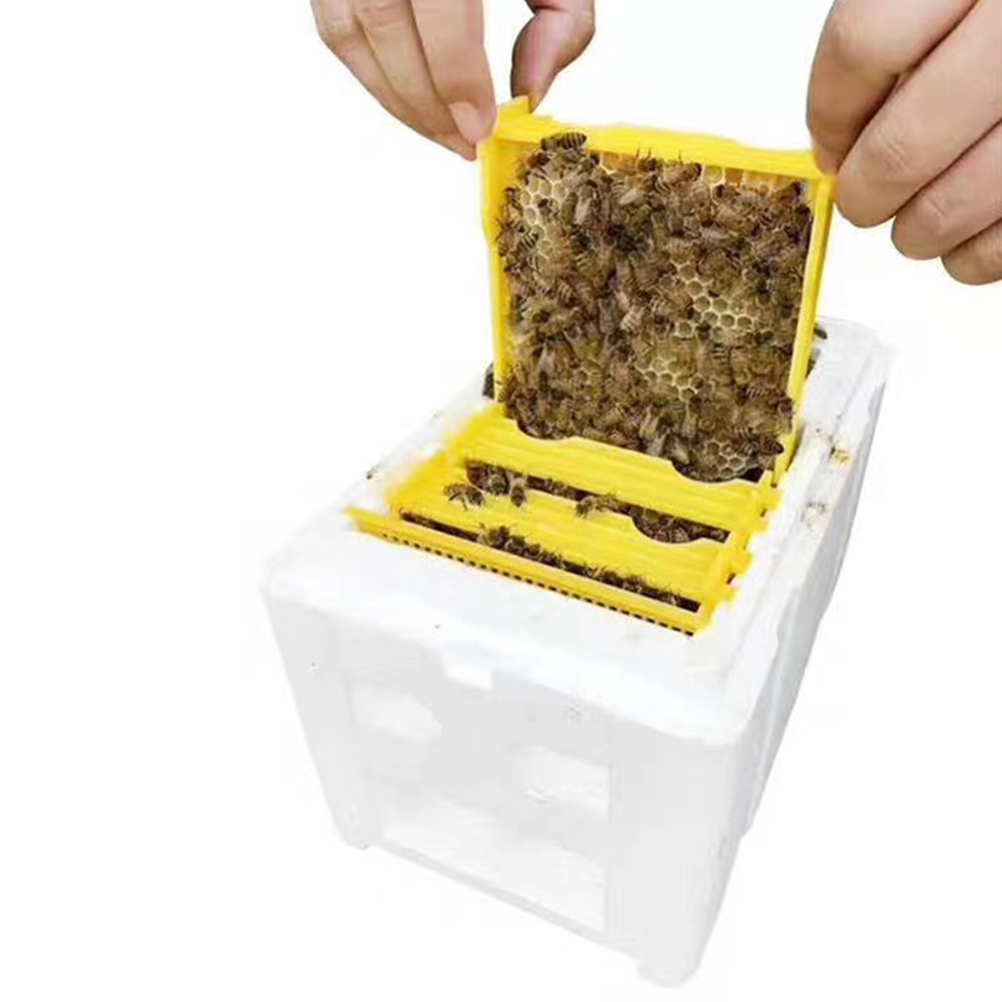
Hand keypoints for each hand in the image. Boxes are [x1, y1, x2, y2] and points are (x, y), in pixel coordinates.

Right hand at [312, 0, 594, 159]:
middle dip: (423, 100)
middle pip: (382, 22)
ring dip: (392, 97)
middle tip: (461, 140)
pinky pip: (333, 25)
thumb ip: (561, 17)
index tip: (479, 124)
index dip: (455, 74)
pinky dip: (370, 71)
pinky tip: (410, 96)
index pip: (438, 3)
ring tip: (438, 129)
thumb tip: (530, 94)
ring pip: (347, 31)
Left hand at [808, 0, 1001, 284]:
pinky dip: (980, 256)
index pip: (863, 46)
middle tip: (863, 199)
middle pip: (902, 142)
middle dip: (866, 191)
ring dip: (919, 232)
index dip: (830, 112)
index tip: (831, 143)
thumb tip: (841, 136)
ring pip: (957, 200)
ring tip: (915, 228)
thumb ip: (908, 33)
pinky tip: (969, 247)